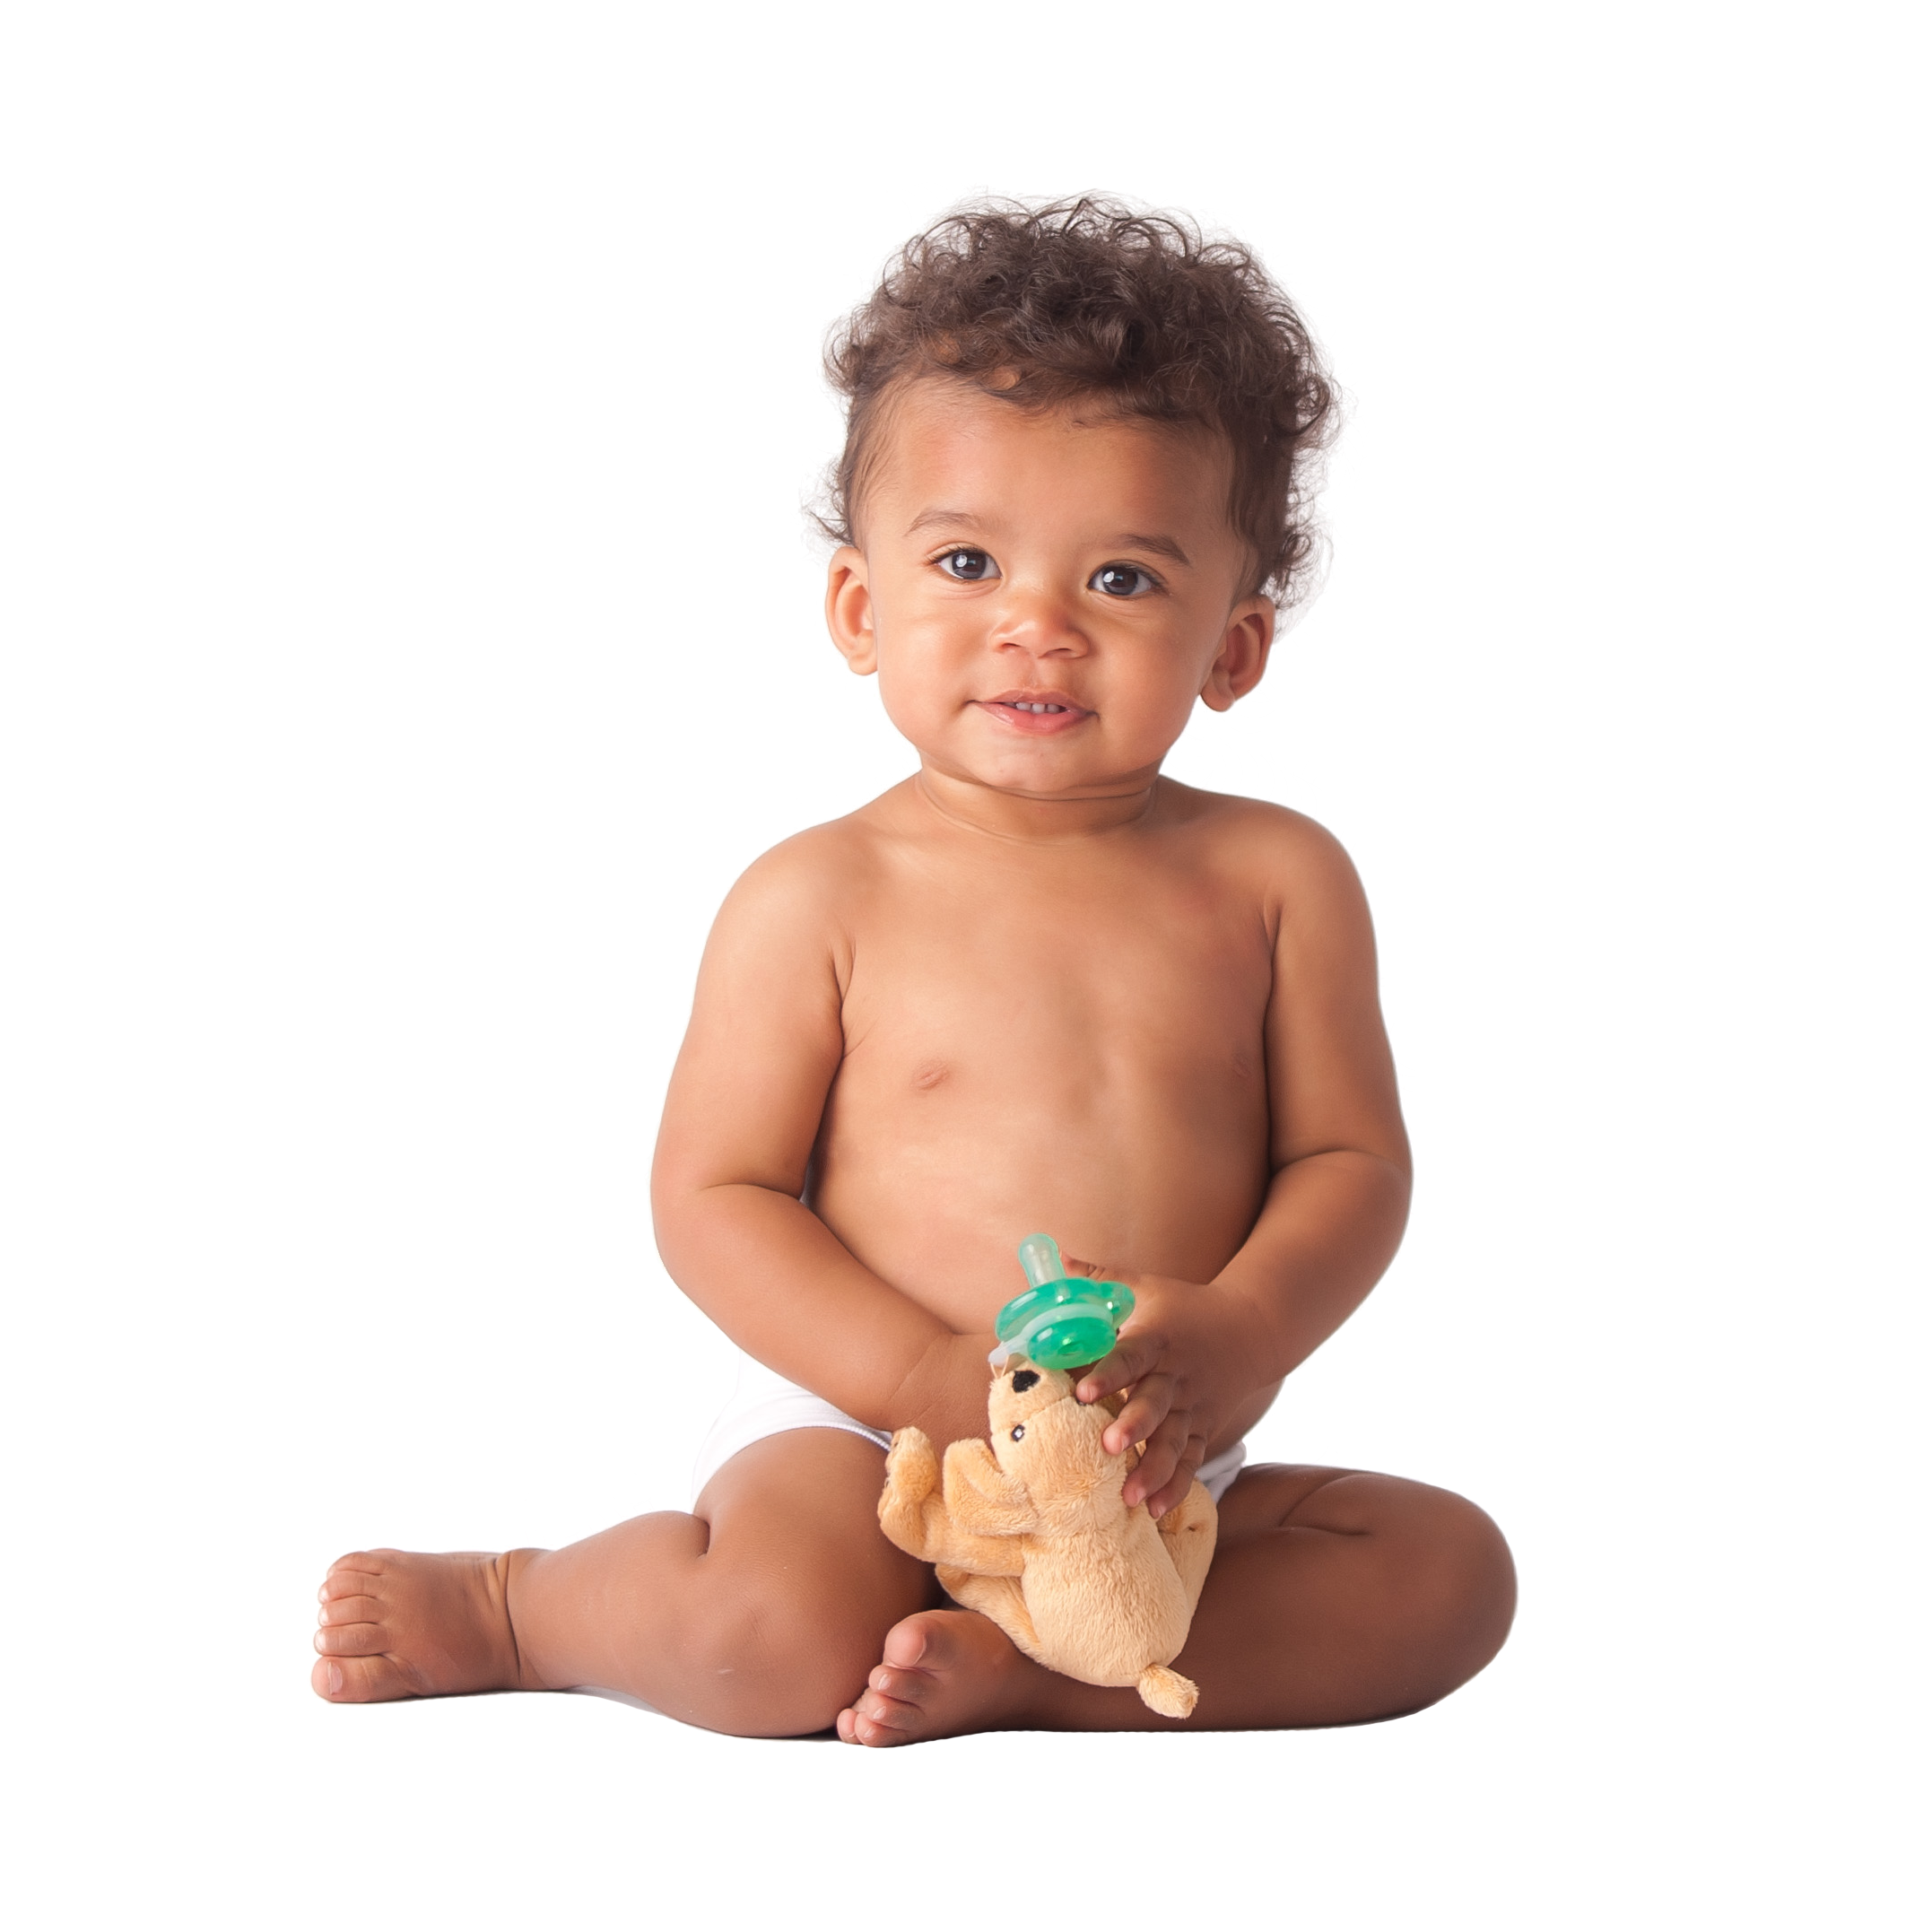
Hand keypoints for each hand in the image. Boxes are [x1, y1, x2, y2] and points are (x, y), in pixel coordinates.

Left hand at [1063, 1259, 1265, 1518]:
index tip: (1084, 1391)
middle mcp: (1176, 1377)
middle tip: (1109, 1445)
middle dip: (1134, 1426)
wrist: (1250, 1329)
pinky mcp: (1202, 1429)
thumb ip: (1097, 1278)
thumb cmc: (1184, 1307)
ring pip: (1173, 1441)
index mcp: (1157, 1340)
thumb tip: (1053, 1256)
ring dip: (1152, 1469)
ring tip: (1129, 1496)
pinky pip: (1190, 1461)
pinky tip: (1153, 1510)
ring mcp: (1192, 1408)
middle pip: (1155, 1404)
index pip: (1131, 1356)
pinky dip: (1174, 1486)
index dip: (1108, 1373)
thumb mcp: (1145, 1286)